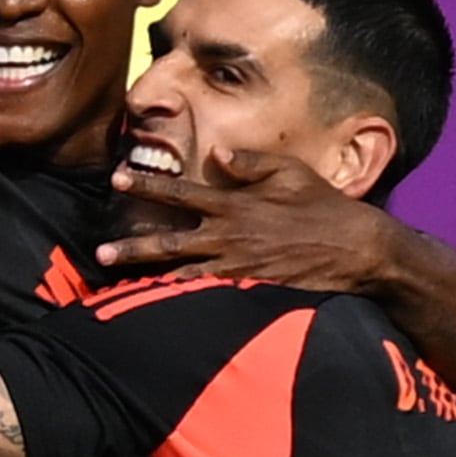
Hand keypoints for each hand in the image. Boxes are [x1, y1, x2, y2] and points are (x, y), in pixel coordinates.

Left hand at [96, 142, 401, 288]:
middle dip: (131, 247)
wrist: (356, 251)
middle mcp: (229, 238)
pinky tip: (160, 304)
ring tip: (116, 281)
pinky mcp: (249, 292)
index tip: (117, 179)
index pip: (181, 193)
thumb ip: (251, 162)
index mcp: (236, 205)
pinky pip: (208, 296)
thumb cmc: (324, 207)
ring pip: (183, 274)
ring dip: (148, 278)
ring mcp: (237, 269)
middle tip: (100, 252)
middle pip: (169, 242)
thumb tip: (217, 152)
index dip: (147, 185)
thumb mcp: (290, 172)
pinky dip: (183, 300)